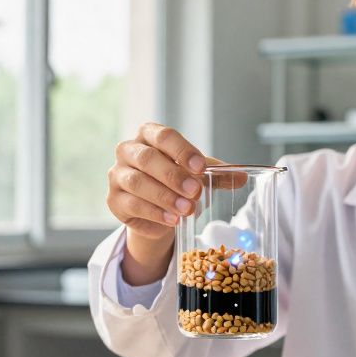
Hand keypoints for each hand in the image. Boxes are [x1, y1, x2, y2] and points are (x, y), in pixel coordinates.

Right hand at [108, 123, 207, 283]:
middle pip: (147, 158)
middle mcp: (128, 151)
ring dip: (164, 197)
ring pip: (137, 183)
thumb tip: (242, 177)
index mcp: (148, 135)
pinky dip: (154, 214)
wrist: (156, 210)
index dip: (182, 150)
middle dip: (173, 176)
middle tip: (196, 192)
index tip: (200, 167)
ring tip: (187, 210)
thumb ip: (216, 174)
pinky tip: (172, 221)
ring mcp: (117, 175)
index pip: (163, 136)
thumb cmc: (176, 181)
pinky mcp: (114, 200)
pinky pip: (132, 205)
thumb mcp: (196, 174)